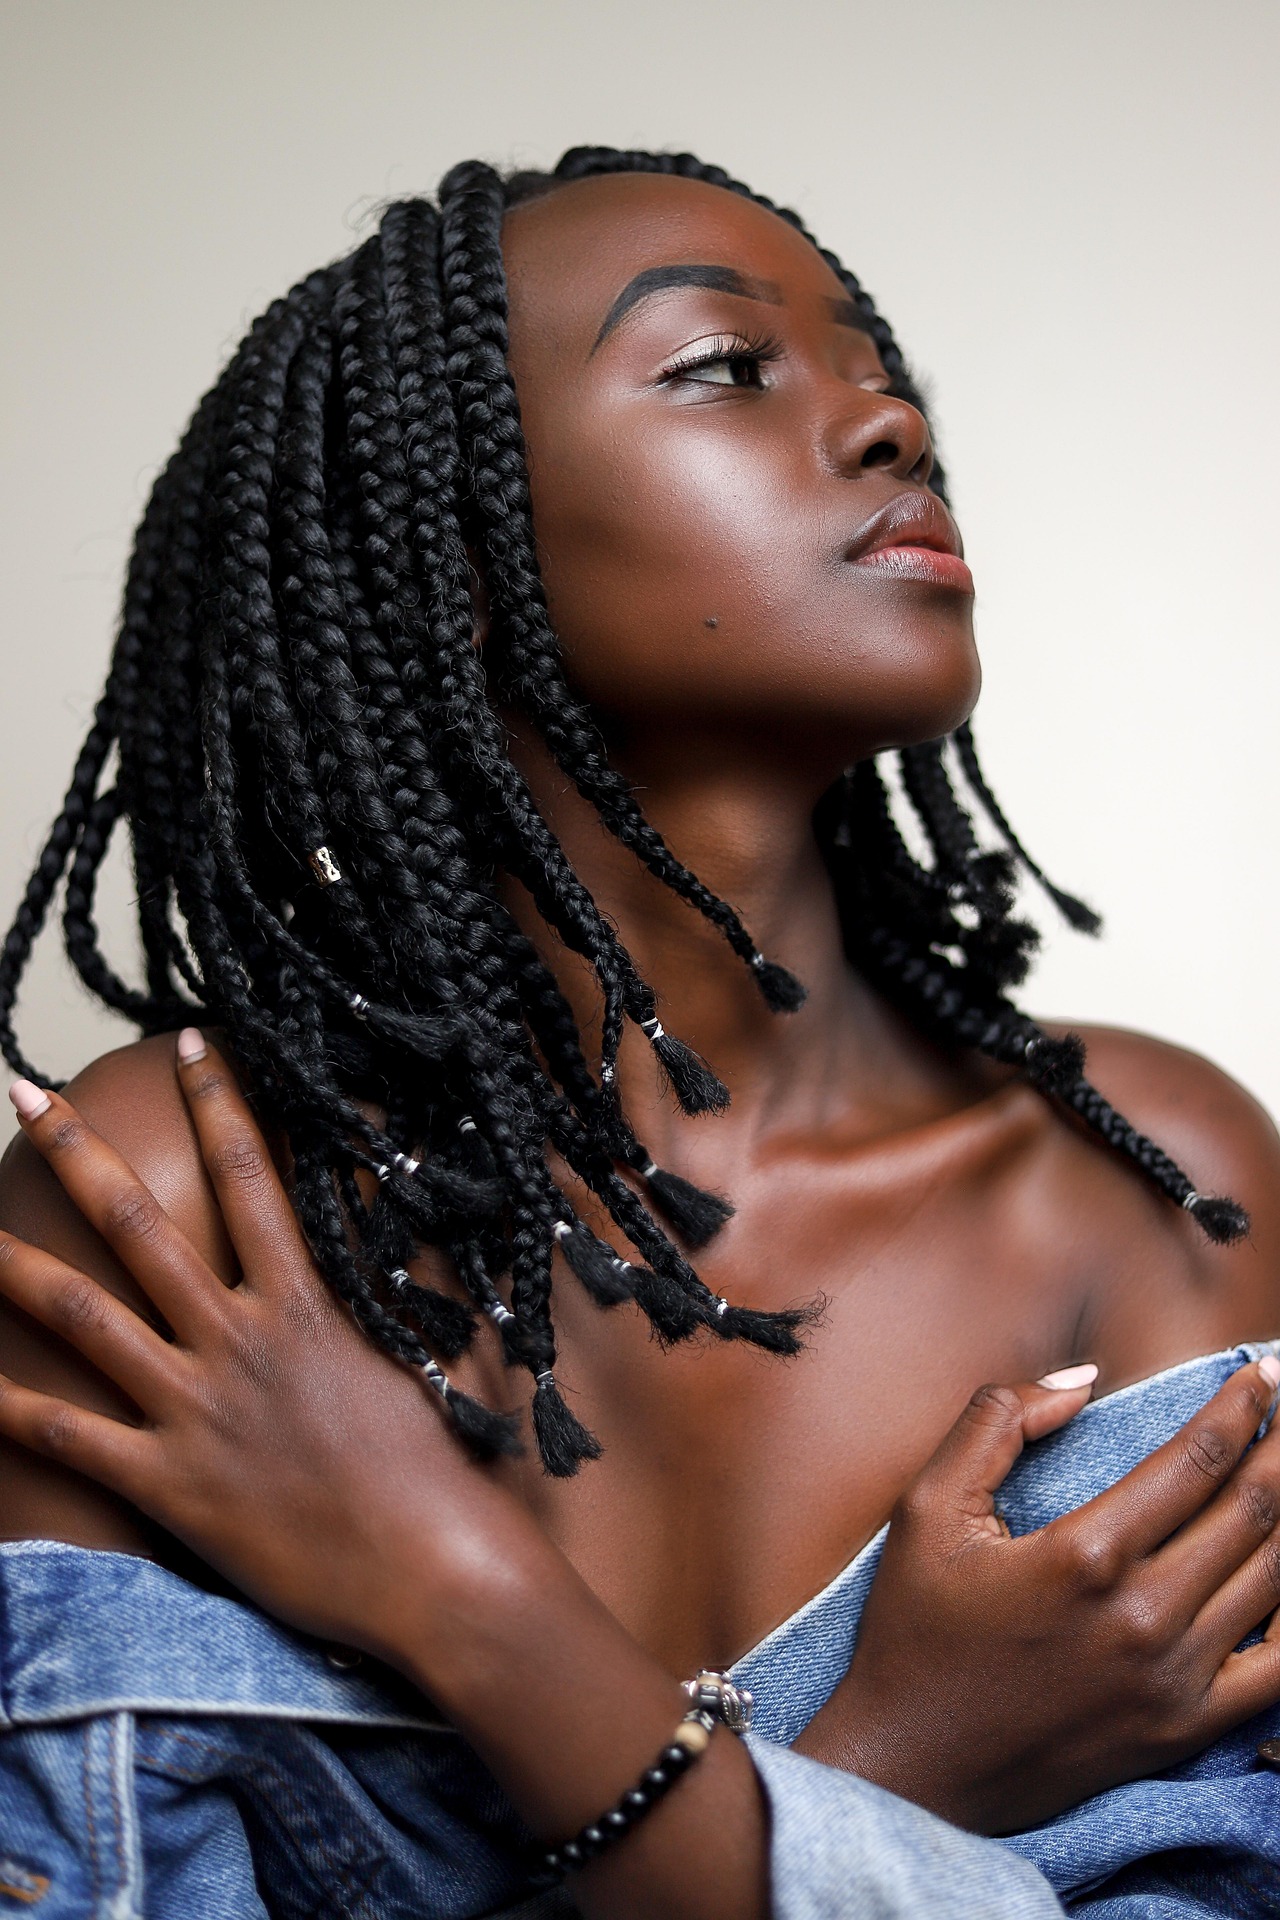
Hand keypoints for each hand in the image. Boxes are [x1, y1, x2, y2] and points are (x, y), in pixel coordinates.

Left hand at [0, 1033, 541, 1665]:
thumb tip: (375, 1243)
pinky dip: (10, 1408)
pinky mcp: (168, 1483)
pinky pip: (69, 1437)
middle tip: (28, 1093)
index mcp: (301, 1303)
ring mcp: (195, 1408)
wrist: (431, 1565)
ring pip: (84, 1316)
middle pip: (138, 1223)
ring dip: (14, 1265)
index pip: (251, 1175)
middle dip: (78, 1150)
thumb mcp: (412, 1356)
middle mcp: (237, 1339)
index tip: (192, 1044)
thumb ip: (375, 1297)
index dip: (218, 1102)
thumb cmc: (434, 1469)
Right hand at [797, 1358, 1279, 1832]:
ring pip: (1276, 1580)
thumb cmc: (916, 1631)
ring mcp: (1173, 1680)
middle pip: (1255, 1512)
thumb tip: (1084, 1382)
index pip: (1198, 1459)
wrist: (915, 1767)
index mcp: (1086, 1553)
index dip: (1244, 1408)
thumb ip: (998, 1422)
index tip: (1264, 1373)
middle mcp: (1144, 1616)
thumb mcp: (927, 1507)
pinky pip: (1279, 1668)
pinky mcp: (1184, 1730)